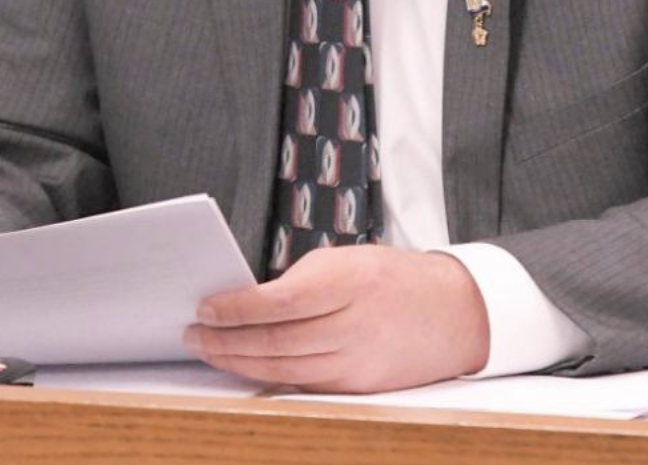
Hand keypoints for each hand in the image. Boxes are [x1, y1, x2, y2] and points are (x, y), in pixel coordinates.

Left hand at [185, 246, 489, 392]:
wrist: (454, 312)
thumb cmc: (394, 278)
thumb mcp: (350, 261)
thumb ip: (302, 282)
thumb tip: (247, 304)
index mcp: (349, 282)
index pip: (279, 301)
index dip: (236, 308)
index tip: (205, 307)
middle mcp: (353, 326)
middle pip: (275, 342)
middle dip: (226, 341)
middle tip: (193, 334)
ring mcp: (357, 362)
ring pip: (284, 370)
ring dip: (238, 363)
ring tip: (208, 351)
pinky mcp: (359, 387)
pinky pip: (304, 385)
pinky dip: (269, 378)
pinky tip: (245, 369)